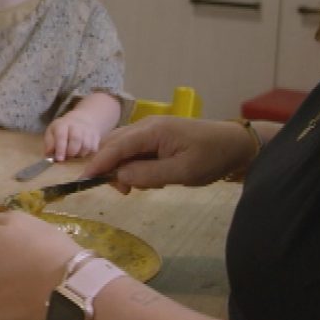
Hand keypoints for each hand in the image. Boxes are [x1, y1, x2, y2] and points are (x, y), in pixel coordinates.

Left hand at [44, 113, 102, 160]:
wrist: (82, 121)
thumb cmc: (63, 130)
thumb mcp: (52, 132)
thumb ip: (49, 143)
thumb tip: (49, 154)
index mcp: (63, 125)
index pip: (61, 136)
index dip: (60, 149)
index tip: (59, 160)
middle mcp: (77, 126)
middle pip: (76, 140)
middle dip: (71, 152)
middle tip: (66, 158)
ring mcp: (88, 131)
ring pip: (86, 146)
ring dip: (79, 155)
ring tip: (73, 156)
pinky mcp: (96, 138)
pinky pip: (93, 150)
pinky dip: (87, 155)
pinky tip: (81, 154)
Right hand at [83, 116, 254, 188]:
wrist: (237, 145)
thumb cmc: (212, 157)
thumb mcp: (182, 172)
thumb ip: (148, 175)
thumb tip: (119, 177)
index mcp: (151, 131)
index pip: (115, 147)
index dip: (98, 164)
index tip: (83, 181)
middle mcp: (146, 126)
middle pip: (113, 144)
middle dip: (110, 167)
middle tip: (125, 192)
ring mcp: (151, 130)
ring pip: (122, 147)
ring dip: (123, 168)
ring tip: (142, 186)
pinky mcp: (157, 137)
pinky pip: (134, 150)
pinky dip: (133, 165)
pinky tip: (150, 177)